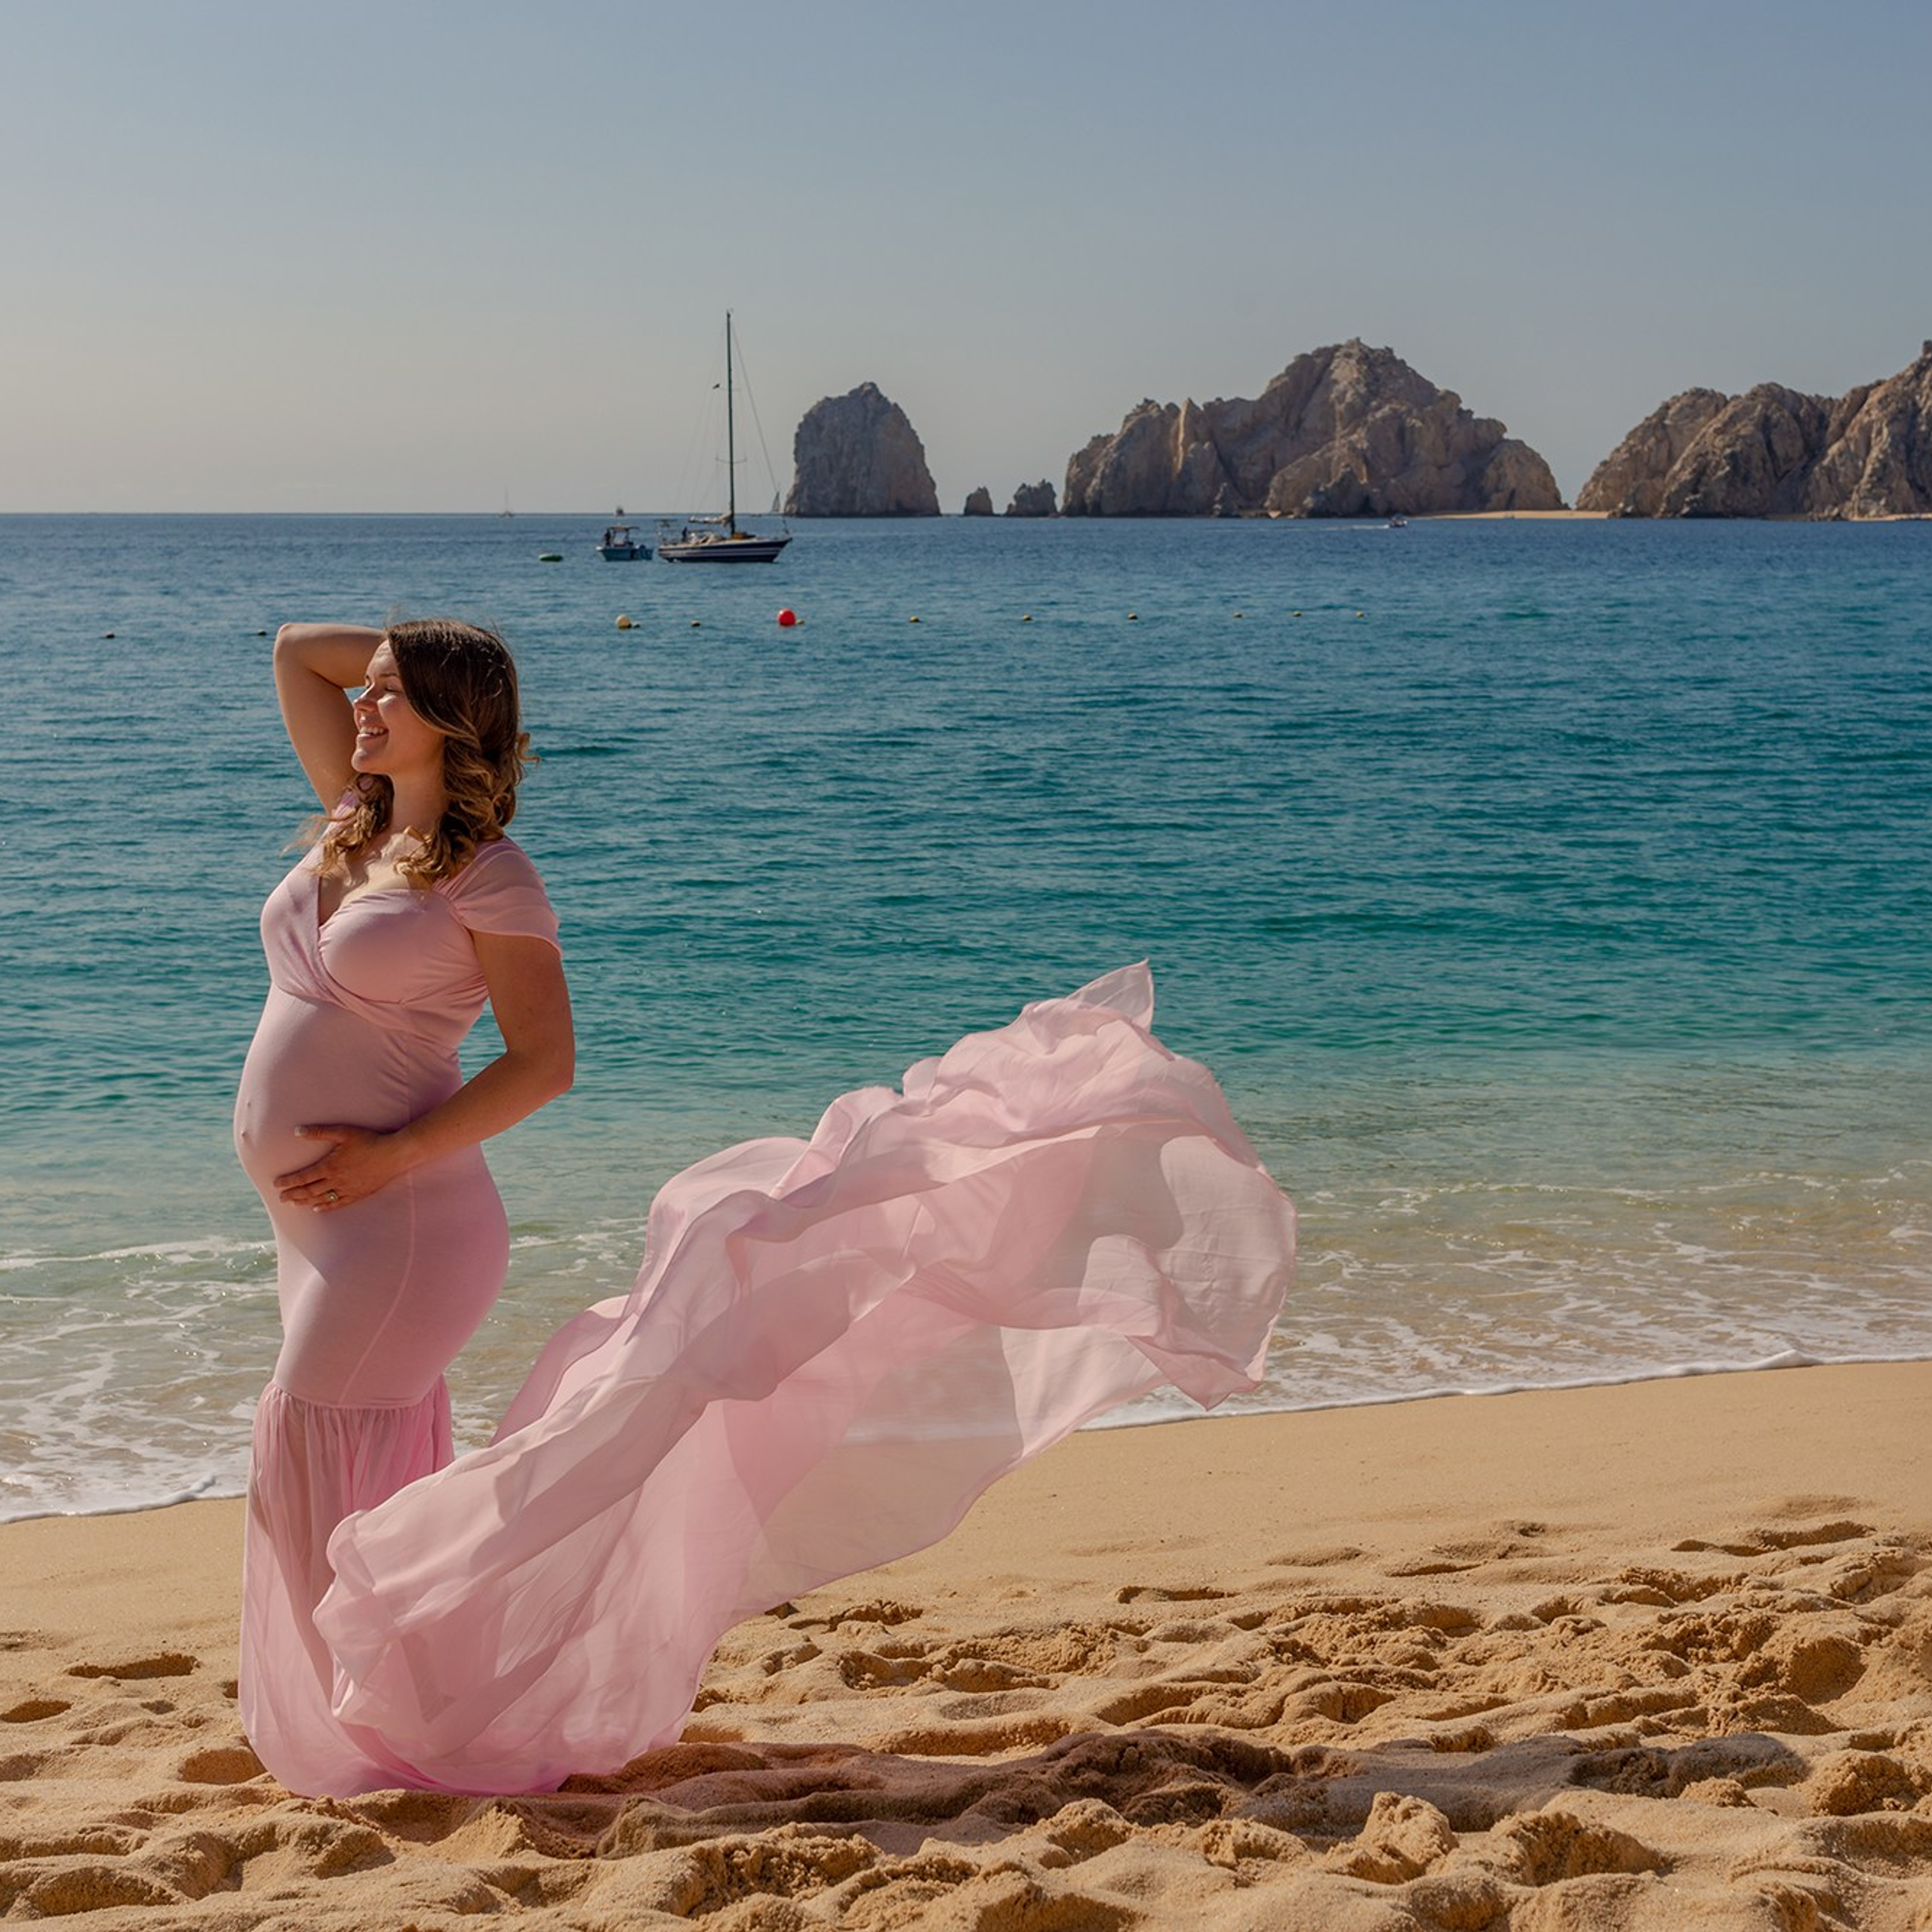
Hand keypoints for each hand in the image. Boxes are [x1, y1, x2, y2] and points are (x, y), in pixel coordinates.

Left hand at [275, 1125, 407, 1211]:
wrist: (393, 1155)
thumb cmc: (369, 1140)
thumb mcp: (343, 1132)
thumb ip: (319, 1132)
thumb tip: (297, 1131)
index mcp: (330, 1166)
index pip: (303, 1177)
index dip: (288, 1181)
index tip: (276, 1184)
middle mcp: (336, 1180)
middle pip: (309, 1190)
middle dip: (293, 1194)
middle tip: (280, 1199)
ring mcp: (347, 1189)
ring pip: (321, 1198)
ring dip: (305, 1201)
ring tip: (293, 1204)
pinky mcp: (357, 1194)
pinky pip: (337, 1203)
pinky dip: (325, 1206)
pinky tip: (317, 1208)